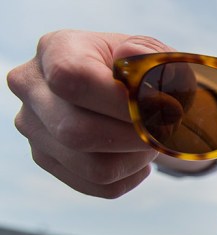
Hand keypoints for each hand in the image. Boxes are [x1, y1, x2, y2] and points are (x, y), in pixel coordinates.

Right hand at [7, 30, 173, 197]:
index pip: (71, 78)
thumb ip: (152, 55)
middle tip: (166, 129)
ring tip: (151, 139)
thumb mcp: (156, 56)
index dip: (121, 102)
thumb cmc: (145, 72)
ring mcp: (33, 126)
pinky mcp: (46, 158)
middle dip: (136, 137)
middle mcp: (32, 87)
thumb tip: (129, 55)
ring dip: (137, 158)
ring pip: (93, 167)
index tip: (165, 108)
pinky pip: (99, 185)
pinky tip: (139, 154)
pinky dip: (132, 175)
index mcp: (56, 49)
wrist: (132, 95)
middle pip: (77, 132)